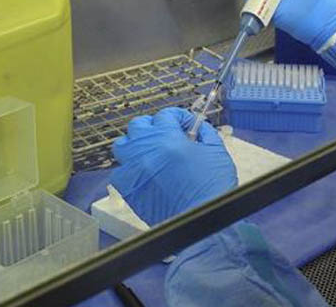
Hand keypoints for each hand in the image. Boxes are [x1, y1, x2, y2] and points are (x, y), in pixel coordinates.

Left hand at [110, 108, 237, 225]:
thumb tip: (198, 127)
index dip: (179, 117)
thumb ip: (205, 134)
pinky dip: (129, 170)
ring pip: (122, 146)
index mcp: (167, 139)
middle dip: (153, 126)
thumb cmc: (211, 188)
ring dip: (135, 144)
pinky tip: (144, 173)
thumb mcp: (216, 152)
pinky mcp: (129, 190)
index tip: (186, 124)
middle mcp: (145, 151)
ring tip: (150, 151)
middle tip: (167, 134)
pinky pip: (119, 172)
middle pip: (138, 125)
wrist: (200, 221)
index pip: (165, 115)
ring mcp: (134, 170)